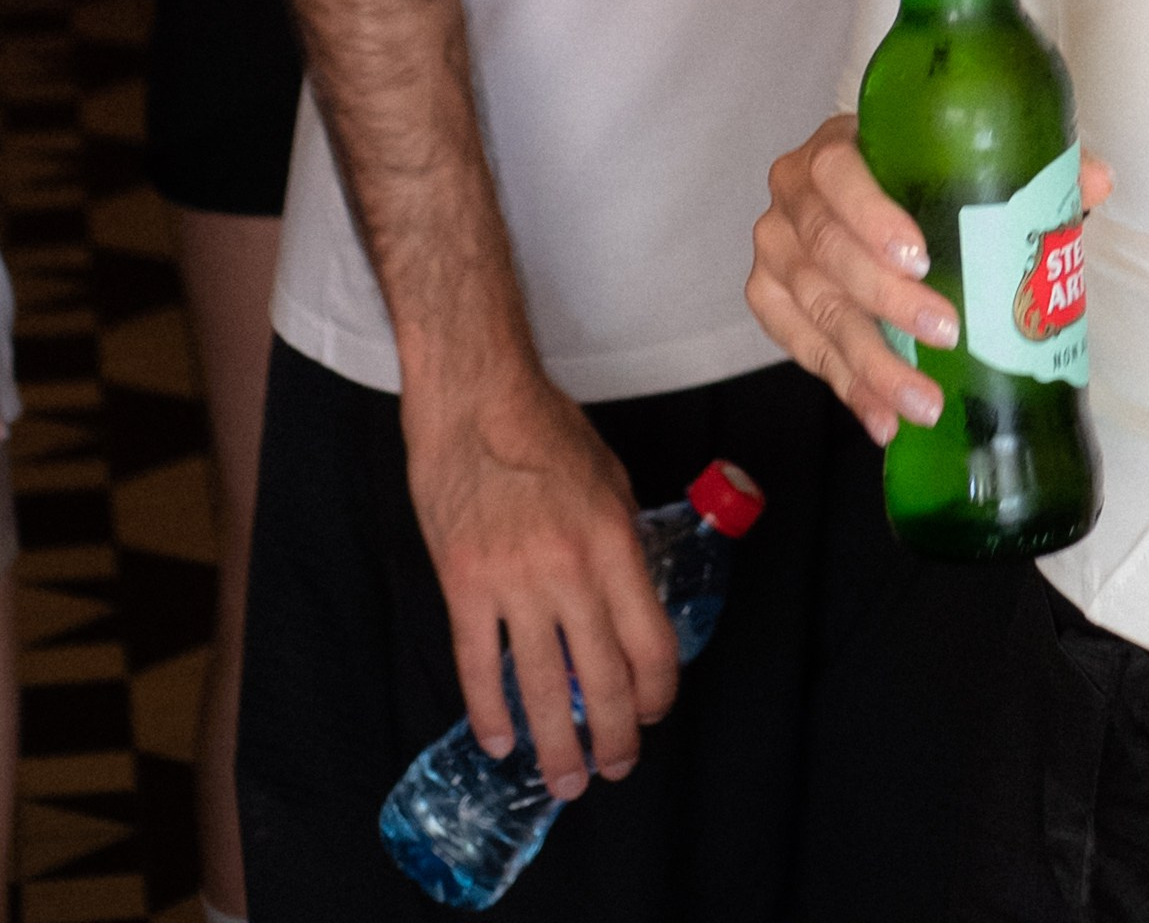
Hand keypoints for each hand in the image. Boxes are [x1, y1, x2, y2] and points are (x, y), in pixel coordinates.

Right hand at [403, 358, 679, 799]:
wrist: (475, 397)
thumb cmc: (546, 430)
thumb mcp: (610, 480)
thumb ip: (621, 546)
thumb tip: (629, 603)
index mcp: (614, 542)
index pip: (651, 643)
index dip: (657, 693)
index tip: (653, 714)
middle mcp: (570, 570)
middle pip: (603, 678)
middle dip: (615, 735)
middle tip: (614, 767)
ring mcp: (513, 582)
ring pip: (543, 687)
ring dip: (558, 745)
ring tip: (566, 780)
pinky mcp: (463, 585)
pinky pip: (479, 666)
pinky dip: (491, 712)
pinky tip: (502, 743)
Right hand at [748, 114, 1110, 446]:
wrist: (865, 201)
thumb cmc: (915, 178)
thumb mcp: (963, 161)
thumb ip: (1025, 169)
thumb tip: (1096, 181)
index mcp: (835, 148)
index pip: (838, 173)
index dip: (872, 216)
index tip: (920, 258)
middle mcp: (793, 198)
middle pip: (828, 250)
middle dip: (888, 301)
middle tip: (945, 332)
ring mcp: (776, 252)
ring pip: (818, 311)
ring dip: (873, 363)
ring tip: (925, 402)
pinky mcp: (771, 301)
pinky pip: (802, 351)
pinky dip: (847, 388)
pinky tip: (886, 420)